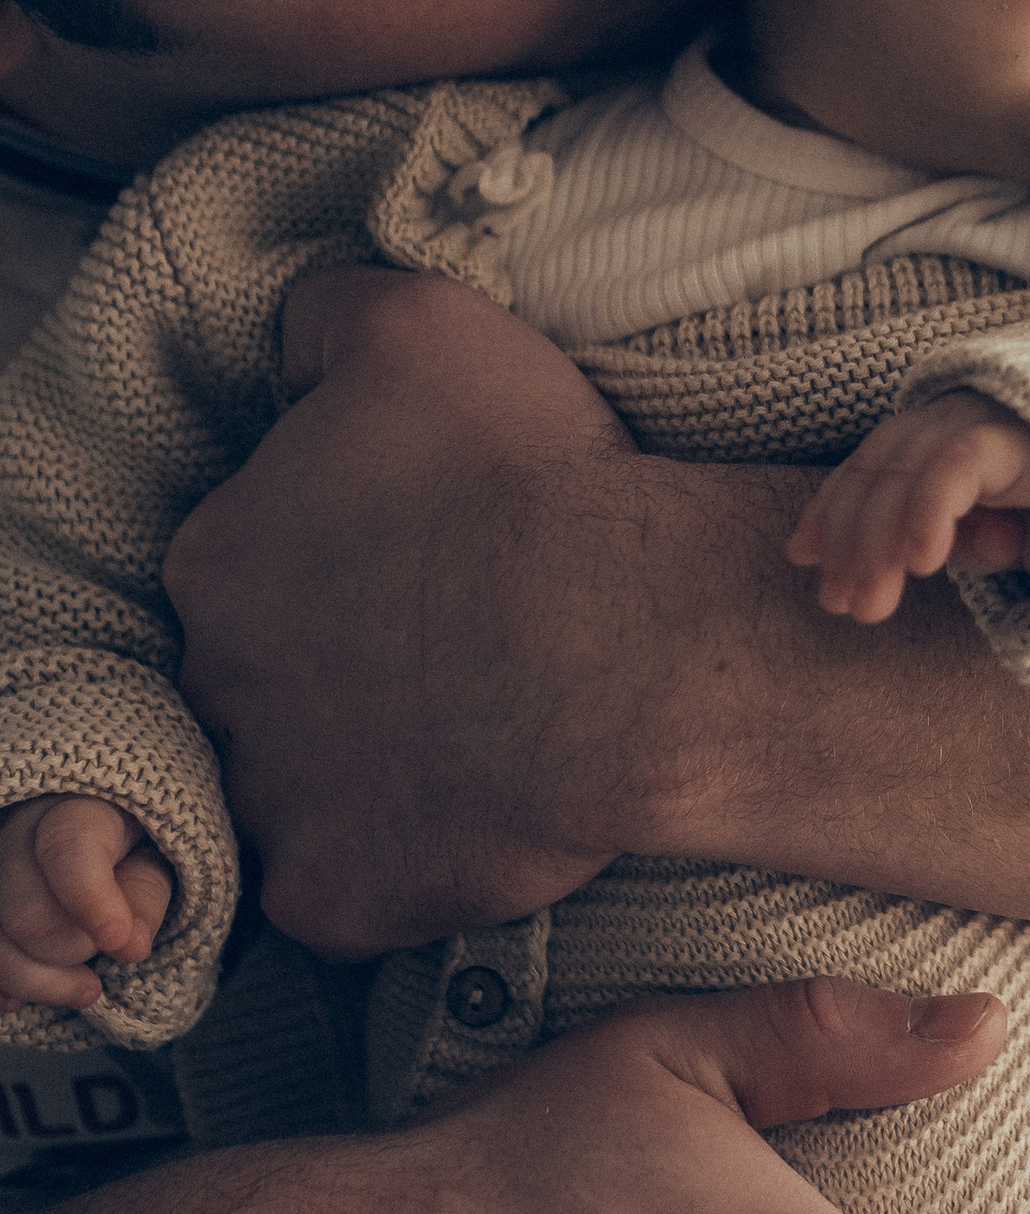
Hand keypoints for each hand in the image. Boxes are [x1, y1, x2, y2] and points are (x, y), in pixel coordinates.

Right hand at [0, 794, 171, 1007]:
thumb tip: (129, 946)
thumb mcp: (156, 861)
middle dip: (71, 950)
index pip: (66, 850)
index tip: (120, 941)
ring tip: (87, 989)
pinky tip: (35, 992)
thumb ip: (146, 896)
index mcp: (71, 813)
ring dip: (41, 984)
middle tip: (109, 949)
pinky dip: (7, 991)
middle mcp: (15, 842)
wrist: (98, 843)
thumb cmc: (128, 852)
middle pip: (24, 913)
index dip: (92, 902)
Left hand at [163, 266, 678, 957]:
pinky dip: (402, 865)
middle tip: (458, 644)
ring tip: (475, 733)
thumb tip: (289, 344)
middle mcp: (217, 684)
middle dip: (338, 667)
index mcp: (220, 556)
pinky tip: (477, 813)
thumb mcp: (421, 324)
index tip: (426, 555)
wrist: (628, 646)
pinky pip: (347, 892)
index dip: (340, 557)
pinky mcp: (332, 896)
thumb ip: (323, 317)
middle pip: (261, 679)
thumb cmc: (530, 481)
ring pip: (296, 790)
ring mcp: (271, 802)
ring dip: (364, 768)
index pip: (250, 561)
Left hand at [789, 396, 1029, 619]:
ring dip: (882, 538)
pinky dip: (932, 508)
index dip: (836, 507)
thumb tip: (925, 553)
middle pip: (883, 463)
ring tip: (872, 601)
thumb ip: (970, 537)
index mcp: (961, 431)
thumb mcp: (1020, 540)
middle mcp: (971, 412)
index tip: (804, 558)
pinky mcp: (1027, 432)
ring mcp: (998, 415)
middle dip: (853, 537)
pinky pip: (960, 464)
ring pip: (910, 465)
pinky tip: (926, 560)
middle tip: (840, 604)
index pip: (878, 461)